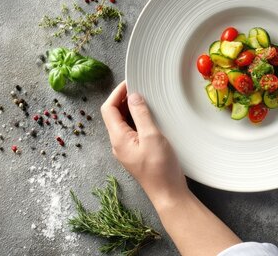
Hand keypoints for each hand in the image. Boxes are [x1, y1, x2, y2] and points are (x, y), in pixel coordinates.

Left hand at [100, 81, 188, 206]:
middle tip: (140, 88)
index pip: (108, 109)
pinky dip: (138, 119)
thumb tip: (133, 96)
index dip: (117, 93)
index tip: (130, 83)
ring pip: (124, 122)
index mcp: (118, 138)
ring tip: (146, 100)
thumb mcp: (152, 136)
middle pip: (114, 115)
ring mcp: (127, 149)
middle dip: (124, 99)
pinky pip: (132, 131)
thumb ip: (141, 114)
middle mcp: (118, 143)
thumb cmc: (160, 168)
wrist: (169, 194)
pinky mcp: (137, 153)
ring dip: (132, 109)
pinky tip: (151, 116)